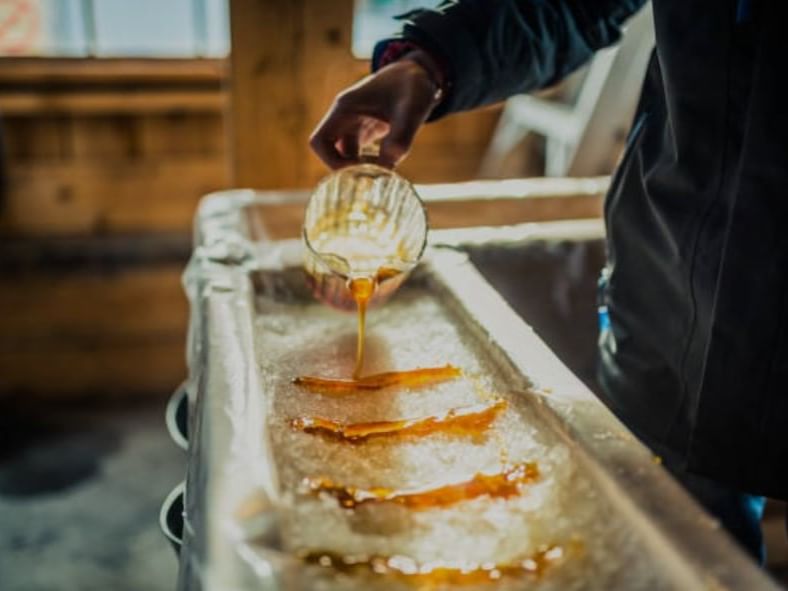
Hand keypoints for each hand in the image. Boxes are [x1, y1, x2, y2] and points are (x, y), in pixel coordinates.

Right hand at [309, 56, 440, 169]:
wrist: (420, 73)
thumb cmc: (414, 86)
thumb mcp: (413, 111)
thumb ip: (401, 137)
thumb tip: (387, 166)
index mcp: (345, 108)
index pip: (319, 142)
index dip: (331, 161)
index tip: (357, 170)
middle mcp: (344, 117)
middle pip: (329, 152)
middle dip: (346, 168)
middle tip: (372, 176)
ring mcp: (353, 124)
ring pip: (344, 155)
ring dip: (359, 167)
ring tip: (383, 171)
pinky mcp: (365, 130)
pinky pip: (357, 153)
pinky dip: (369, 163)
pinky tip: (387, 165)